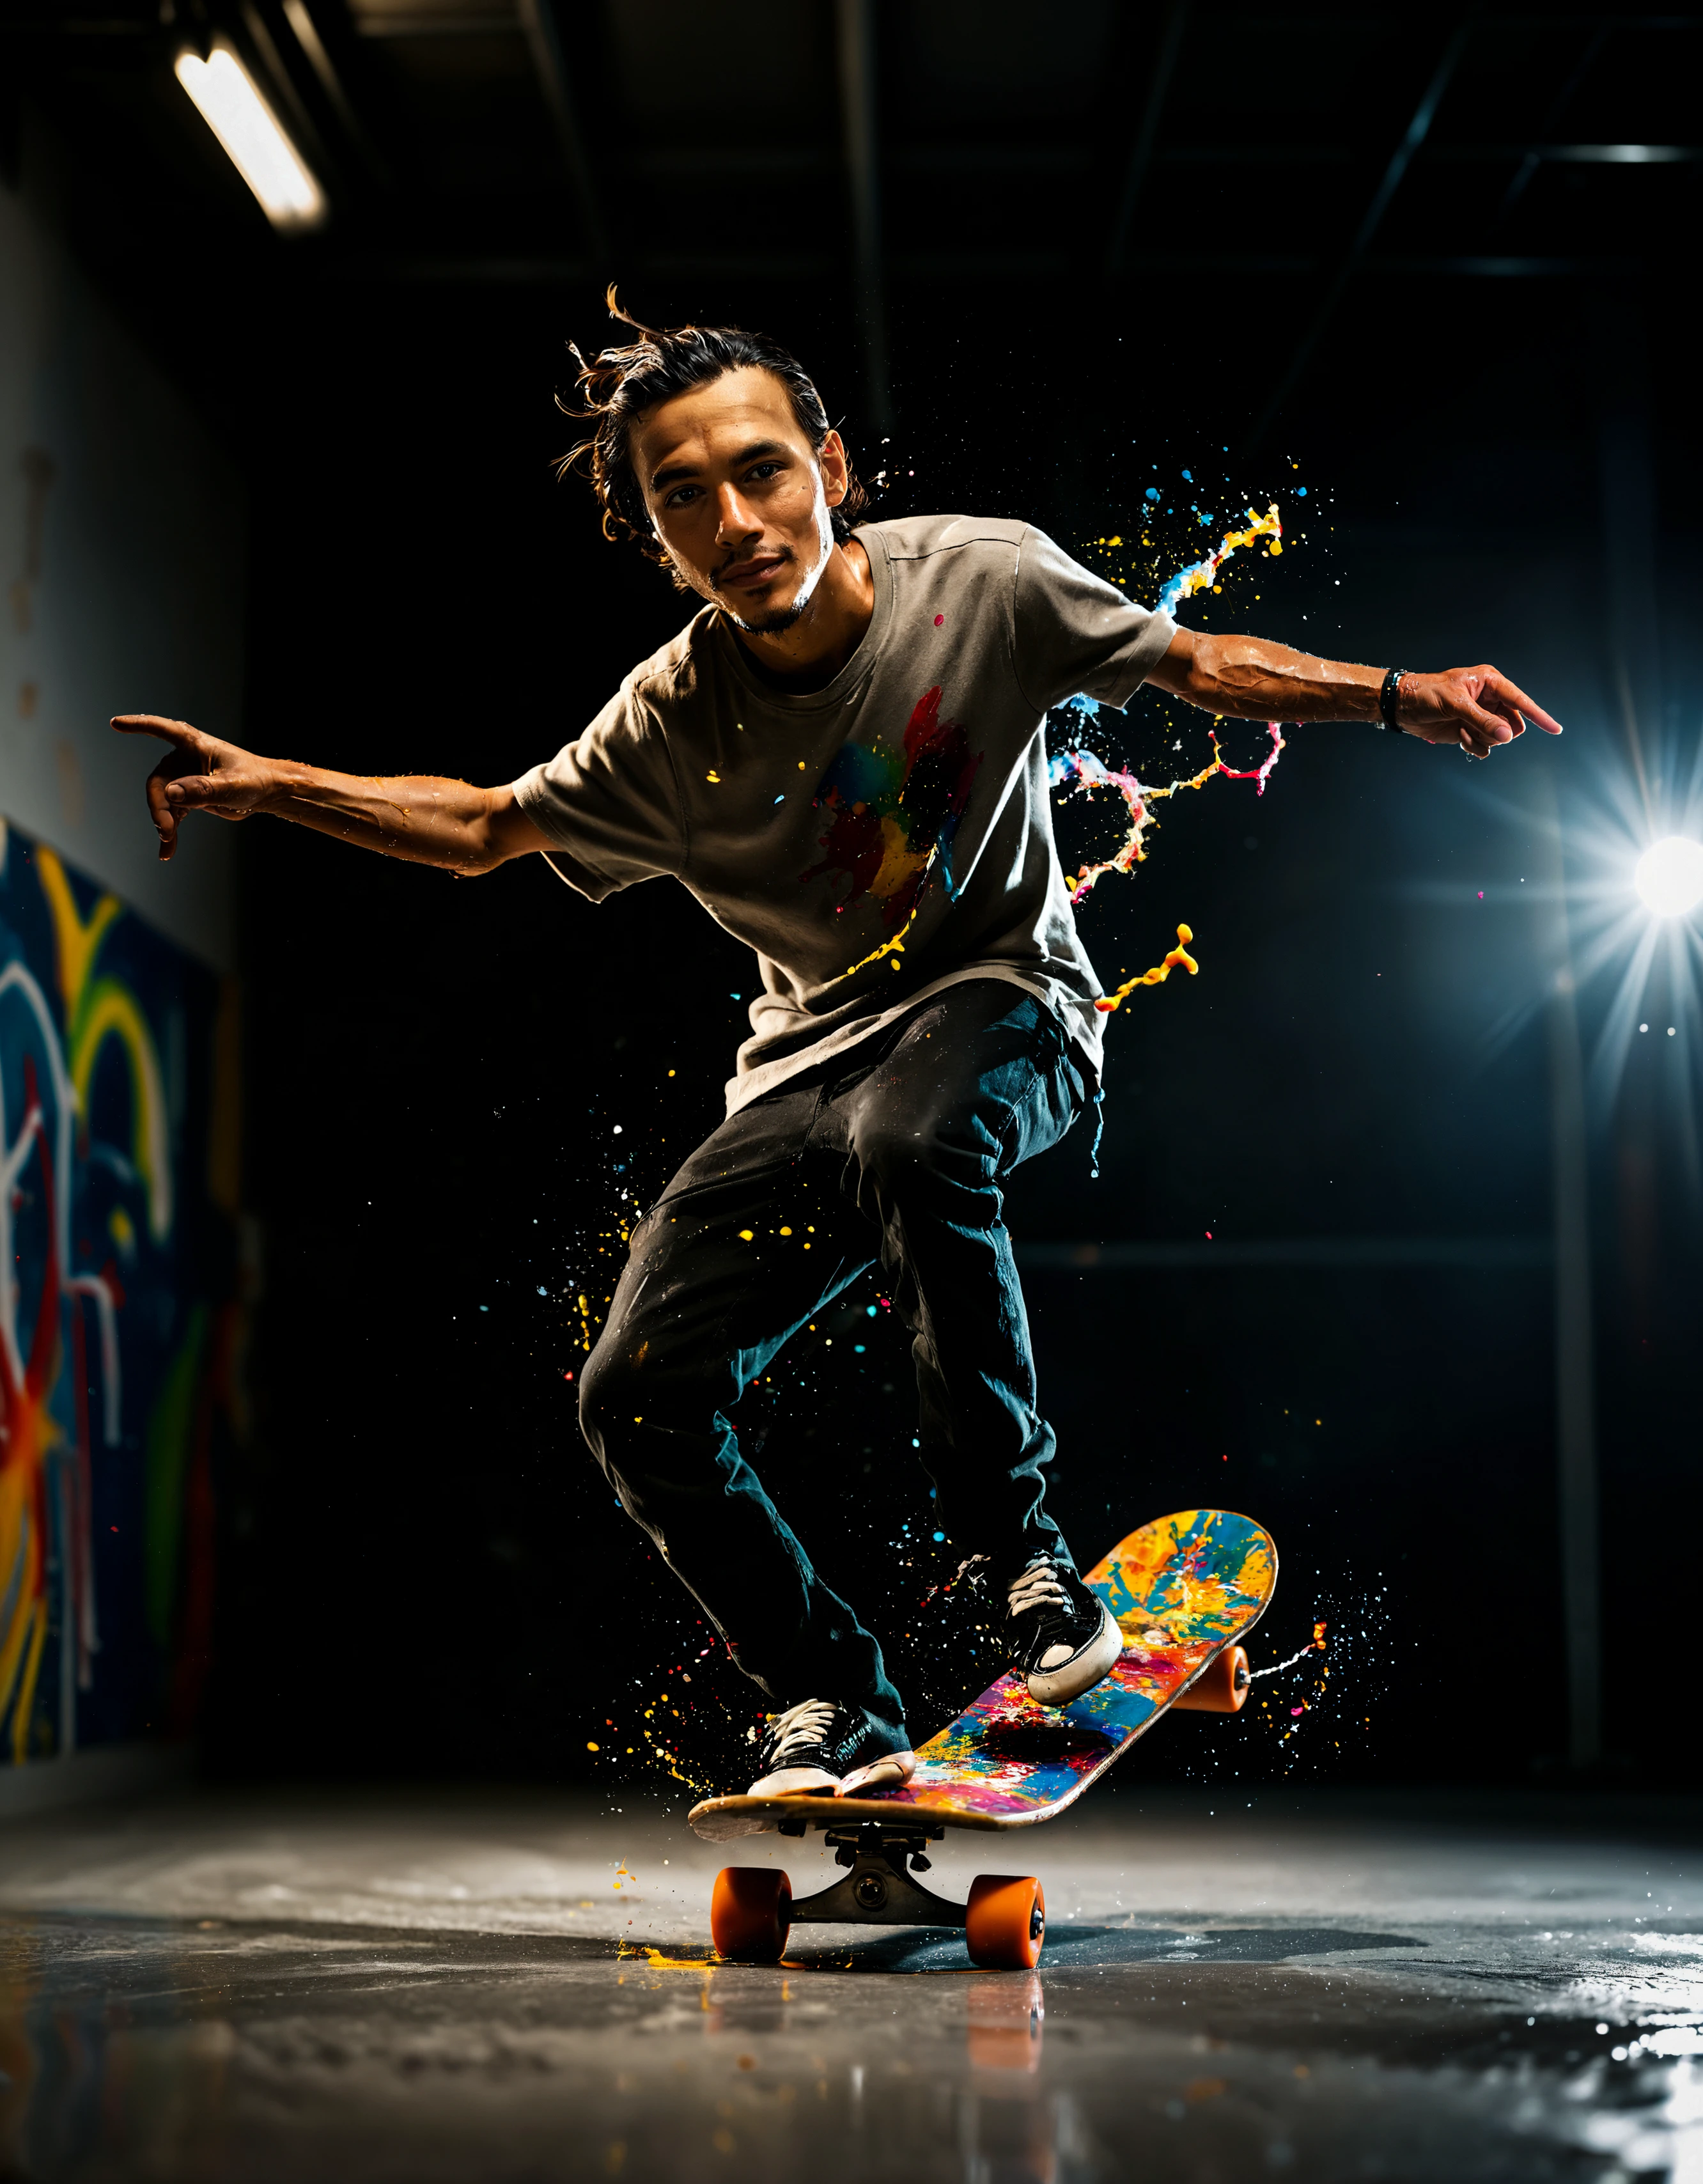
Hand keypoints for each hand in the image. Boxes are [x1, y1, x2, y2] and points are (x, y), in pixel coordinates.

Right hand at [111, 714, 280, 861]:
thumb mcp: (231, 786)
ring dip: (163, 823)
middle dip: (159, 807)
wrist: (267, 793)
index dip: (138, 725)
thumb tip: (172, 793)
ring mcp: (184, 778)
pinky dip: (170, 831)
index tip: (116, 723)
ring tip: (168, 844)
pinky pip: (172, 814)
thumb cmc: (254, 779)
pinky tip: (167, 851)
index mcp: (193, 744)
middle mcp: (183, 758)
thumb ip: (202, 789)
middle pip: (158, 782)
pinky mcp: (189, 796)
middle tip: (166, 829)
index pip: (160, 729)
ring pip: (162, 801)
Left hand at [1395, 667, 1562, 758]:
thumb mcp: (1455, 704)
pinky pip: (1487, 746)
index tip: (1555, 729)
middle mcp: (1490, 699)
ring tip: (1463, 731)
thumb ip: (1482, 720)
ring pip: (1501, 737)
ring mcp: (1482, 716)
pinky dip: (1474, 745)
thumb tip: (1507, 735)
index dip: (1538, 715)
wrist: (1403, 706)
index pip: (1521, 700)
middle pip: (1514, 724)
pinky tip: (1459, 736)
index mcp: (1490, 682)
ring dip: (1483, 738)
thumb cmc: (1426, 695)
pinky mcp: (1472, 730)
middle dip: (1497, 730)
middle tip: (1474, 727)